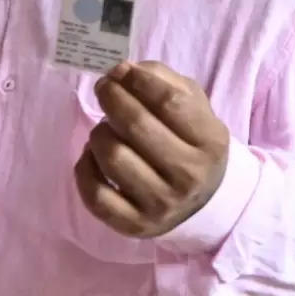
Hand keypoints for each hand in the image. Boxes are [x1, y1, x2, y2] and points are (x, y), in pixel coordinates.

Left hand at [73, 61, 228, 238]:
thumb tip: (124, 70)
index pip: (170, 101)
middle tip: (103, 88)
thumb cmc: (193, 144)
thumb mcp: (196, 108)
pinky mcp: (134, 225)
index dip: (139, 80)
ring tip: (104, 127)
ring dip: (99, 133)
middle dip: (112, 98)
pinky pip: (95, 194)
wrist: (204, 202)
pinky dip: (85, 167)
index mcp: (210, 141)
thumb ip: (165, 81)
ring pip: (112, 156)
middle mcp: (188, 175)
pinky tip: (92, 156)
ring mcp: (161, 204)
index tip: (121, 70)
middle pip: (137, 126)